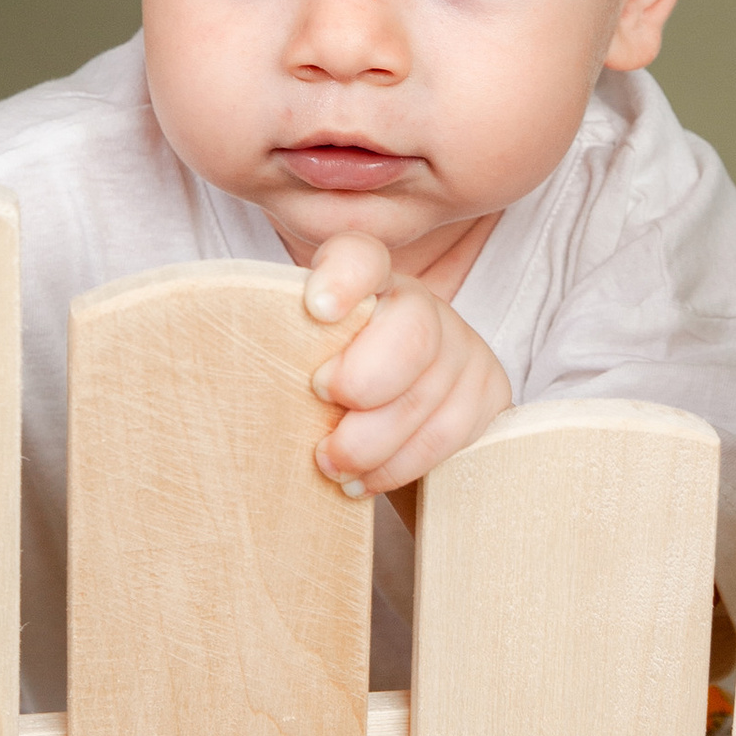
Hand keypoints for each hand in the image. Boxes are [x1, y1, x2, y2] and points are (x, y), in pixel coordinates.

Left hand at [302, 235, 510, 498]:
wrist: (389, 415)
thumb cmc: (327, 388)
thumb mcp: (300, 359)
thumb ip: (284, 353)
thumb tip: (247, 384)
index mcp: (366, 281)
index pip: (361, 257)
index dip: (345, 277)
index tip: (318, 309)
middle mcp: (419, 303)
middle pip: (412, 330)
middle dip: (363, 383)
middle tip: (321, 413)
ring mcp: (461, 345)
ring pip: (427, 396)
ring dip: (372, 443)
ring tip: (331, 465)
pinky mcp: (488, 391)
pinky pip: (449, 435)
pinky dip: (399, 465)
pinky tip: (365, 478)